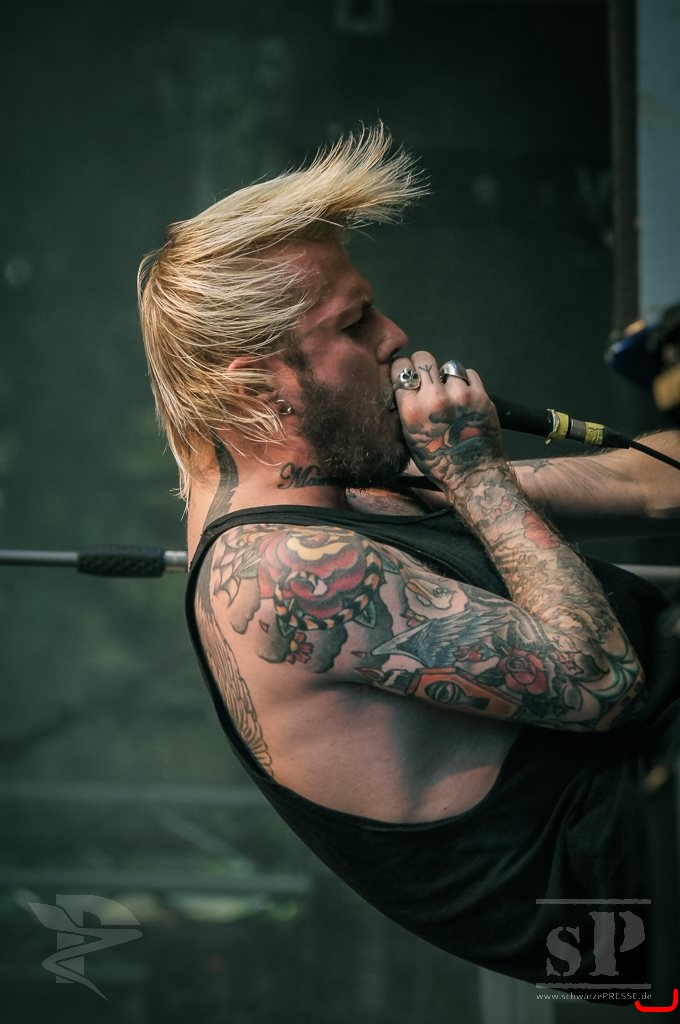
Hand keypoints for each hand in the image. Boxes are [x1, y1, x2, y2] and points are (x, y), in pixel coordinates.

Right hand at [391, 351, 504, 493]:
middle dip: (422, 363)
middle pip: (424, 358)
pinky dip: (466, 381)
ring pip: (449, 366)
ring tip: (449, 391)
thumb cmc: (438, 462)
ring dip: (447, 376)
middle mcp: (434, 399)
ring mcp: (460, 395)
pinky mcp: (481, 396)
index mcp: (411, 410)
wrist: (473, 474)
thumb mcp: (409, 438)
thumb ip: (405, 410)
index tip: (406, 373)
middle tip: (426, 375)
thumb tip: (401, 386)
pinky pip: (470, 373)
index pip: (400, 369)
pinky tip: (464, 396)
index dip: (402, 368)